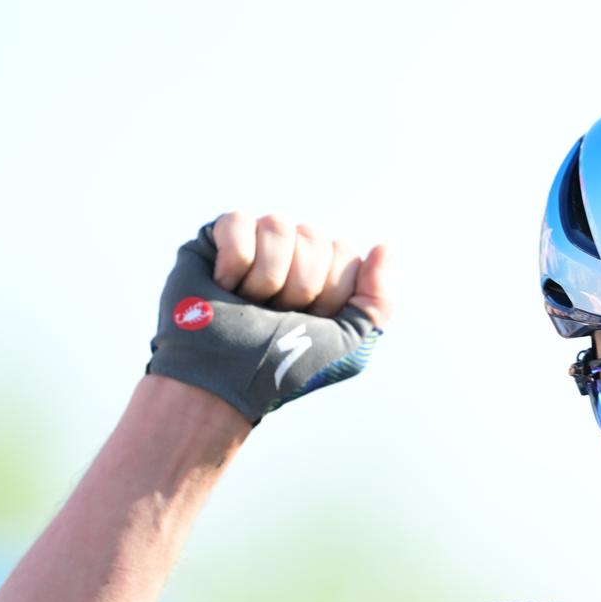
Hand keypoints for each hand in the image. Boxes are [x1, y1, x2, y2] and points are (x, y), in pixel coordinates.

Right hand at [147, 214, 393, 423]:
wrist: (225, 380)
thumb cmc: (284, 367)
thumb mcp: (349, 343)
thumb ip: (378, 300)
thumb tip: (385, 245)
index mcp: (325, 275)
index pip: (345, 252)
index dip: (329, 293)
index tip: (309, 323)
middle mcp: (293, 254)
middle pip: (315, 237)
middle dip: (298, 288)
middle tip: (274, 316)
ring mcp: (256, 242)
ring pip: (278, 225)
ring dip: (266, 278)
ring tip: (249, 305)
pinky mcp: (215, 237)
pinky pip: (238, 221)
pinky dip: (235, 261)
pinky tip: (224, 286)